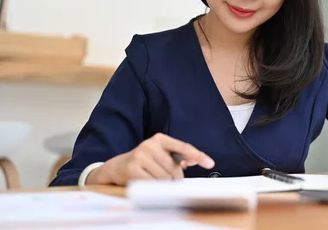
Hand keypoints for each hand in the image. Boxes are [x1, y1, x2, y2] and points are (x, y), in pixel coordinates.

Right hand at [87, 133, 214, 185]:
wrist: (117, 167)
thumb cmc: (144, 162)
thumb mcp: (160, 155)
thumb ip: (177, 157)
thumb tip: (193, 160)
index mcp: (160, 139)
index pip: (183, 147)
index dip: (198, 155)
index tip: (210, 163)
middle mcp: (150, 145)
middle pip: (175, 169)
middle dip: (174, 179)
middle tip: (165, 179)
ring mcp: (140, 156)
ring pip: (164, 178)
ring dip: (163, 185)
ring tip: (153, 179)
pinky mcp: (133, 169)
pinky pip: (152, 184)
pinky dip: (153, 188)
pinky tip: (146, 182)